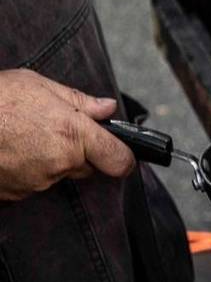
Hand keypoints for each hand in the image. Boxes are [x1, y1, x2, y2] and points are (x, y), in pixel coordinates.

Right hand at [0, 69, 133, 200]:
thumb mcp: (39, 86)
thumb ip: (79, 101)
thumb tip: (107, 108)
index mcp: (73, 134)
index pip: (119, 160)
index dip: (126, 158)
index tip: (127, 155)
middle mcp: (59, 162)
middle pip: (87, 167)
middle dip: (80, 152)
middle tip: (55, 130)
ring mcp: (36, 182)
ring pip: (57, 174)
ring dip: (49, 160)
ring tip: (24, 135)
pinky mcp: (14, 195)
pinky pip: (32, 183)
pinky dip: (26, 170)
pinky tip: (10, 150)